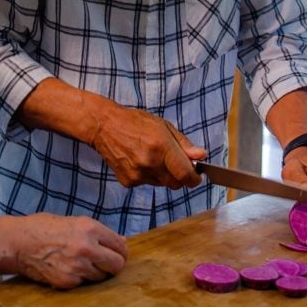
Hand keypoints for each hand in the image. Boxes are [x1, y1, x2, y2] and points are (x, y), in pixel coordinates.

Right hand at [2, 214, 127, 288]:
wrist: (18, 242)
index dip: (121, 251)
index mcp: (90, 228)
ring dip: (96, 272)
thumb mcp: (75, 222)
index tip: (118, 254)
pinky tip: (68, 268)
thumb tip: (121, 240)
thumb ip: (99, 233)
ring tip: (81, 263)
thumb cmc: (44, 228)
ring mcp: (77, 266)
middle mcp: (86, 247)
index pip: (120, 245)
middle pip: (117, 264)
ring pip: (101, 276)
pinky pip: (83, 283)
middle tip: (107, 264)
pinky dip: (79, 279)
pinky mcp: (67, 281)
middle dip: (114, 265)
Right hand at [91, 106, 206, 188]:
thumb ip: (184, 144)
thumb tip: (201, 156)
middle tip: (175, 163)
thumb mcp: (164, 126)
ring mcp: (137, 174)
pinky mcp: (128, 181)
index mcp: (162, 147)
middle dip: (180, 176)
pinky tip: (140, 161)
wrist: (105, 127)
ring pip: (162, 184)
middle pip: (176, 184)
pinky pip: (147, 184)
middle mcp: (150, 163)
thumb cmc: (135, 122)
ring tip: (153, 157)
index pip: (185, 174)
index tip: (197, 176)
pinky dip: (148, 176)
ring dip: (163, 175)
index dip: (194, 178)